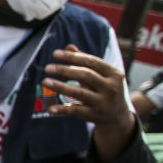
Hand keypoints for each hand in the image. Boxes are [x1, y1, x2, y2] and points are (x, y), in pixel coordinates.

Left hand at [44, 43, 135, 160]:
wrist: (118, 116)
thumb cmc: (105, 88)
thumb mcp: (101, 74)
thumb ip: (85, 61)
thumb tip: (68, 46)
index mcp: (113, 73)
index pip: (91, 61)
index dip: (72, 57)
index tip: (54, 53)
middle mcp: (110, 87)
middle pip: (86, 75)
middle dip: (65, 70)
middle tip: (47, 67)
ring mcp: (102, 102)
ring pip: (79, 92)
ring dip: (60, 86)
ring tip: (44, 81)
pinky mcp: (94, 114)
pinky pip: (75, 110)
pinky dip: (62, 109)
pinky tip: (50, 108)